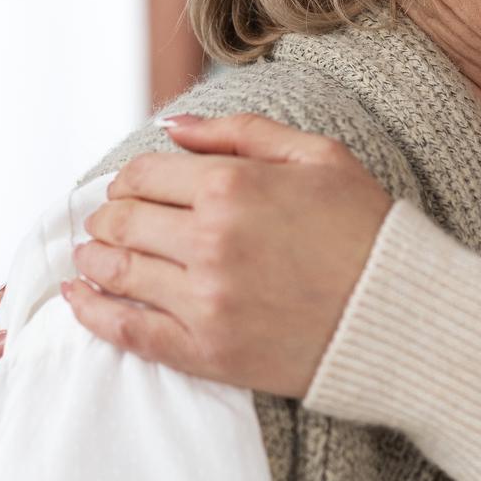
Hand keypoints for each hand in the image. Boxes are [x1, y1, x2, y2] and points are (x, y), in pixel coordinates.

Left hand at [61, 113, 394, 397]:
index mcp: (234, 187)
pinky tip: (80, 298)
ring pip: (116, 271)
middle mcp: (210, 242)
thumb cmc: (366, 229)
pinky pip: (127, 331)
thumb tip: (174, 127)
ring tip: (93, 255)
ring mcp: (205, 302)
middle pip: (121, 220)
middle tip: (110, 222)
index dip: (129, 179)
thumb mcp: (319, 157)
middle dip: (107, 217)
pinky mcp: (207, 352)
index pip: (143, 174)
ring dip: (95, 258)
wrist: (400, 315)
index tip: (134, 189)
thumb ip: (242, 133)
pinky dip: (92, 312)